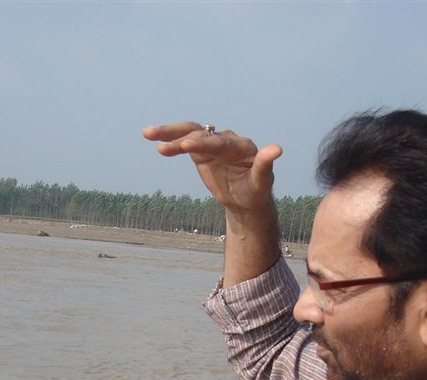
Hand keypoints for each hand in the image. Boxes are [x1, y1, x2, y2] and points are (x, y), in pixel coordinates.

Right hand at [142, 121, 282, 215]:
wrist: (246, 199)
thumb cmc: (256, 191)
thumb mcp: (262, 182)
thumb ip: (265, 165)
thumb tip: (277, 149)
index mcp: (241, 146)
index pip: (219, 142)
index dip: (203, 143)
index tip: (186, 146)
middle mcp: (225, 140)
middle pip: (200, 132)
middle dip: (180, 134)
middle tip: (161, 138)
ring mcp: (211, 144)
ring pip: (189, 133)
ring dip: (169, 134)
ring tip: (149, 135)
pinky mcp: (201, 151)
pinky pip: (184, 143)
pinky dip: (170, 143)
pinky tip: (155, 143)